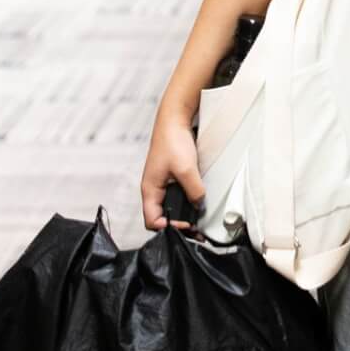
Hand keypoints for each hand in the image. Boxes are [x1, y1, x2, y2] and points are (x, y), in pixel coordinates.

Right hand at [140, 106, 205, 231]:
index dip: (168, 227)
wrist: (175, 120)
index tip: (186, 224)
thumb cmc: (172, 141)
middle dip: (178, 225)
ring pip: (170, 207)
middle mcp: (154, 190)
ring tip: (198, 221)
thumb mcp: (186, 169)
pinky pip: (177, 196)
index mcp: (150, 190)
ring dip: (184, 214)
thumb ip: (194, 190)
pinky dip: (187, 203)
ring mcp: (163, 184)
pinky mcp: (172, 178)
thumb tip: (199, 205)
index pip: (152, 221)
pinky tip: (198, 204)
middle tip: (195, 230)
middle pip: (161, 217)